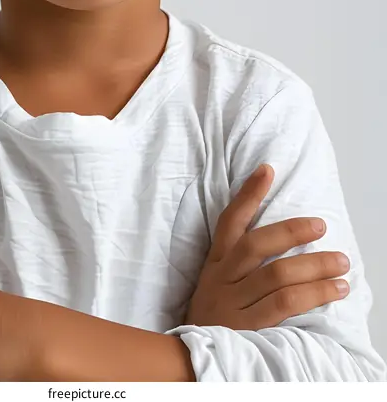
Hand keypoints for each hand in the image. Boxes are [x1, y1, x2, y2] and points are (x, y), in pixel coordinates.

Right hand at [185, 164, 350, 329]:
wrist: (190, 363)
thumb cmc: (214, 320)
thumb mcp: (217, 288)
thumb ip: (239, 266)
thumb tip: (280, 239)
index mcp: (215, 265)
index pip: (229, 222)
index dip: (248, 194)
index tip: (267, 169)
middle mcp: (221, 279)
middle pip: (257, 245)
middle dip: (292, 231)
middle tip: (321, 225)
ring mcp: (233, 304)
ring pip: (277, 275)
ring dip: (314, 266)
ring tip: (341, 263)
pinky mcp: (246, 328)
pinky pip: (284, 304)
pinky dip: (313, 295)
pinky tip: (334, 290)